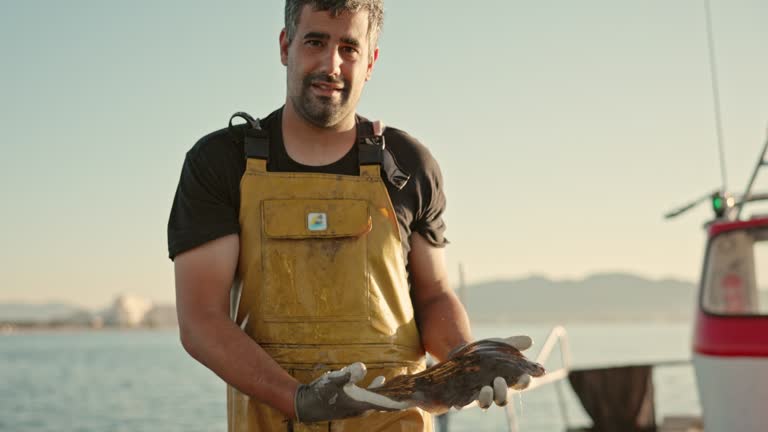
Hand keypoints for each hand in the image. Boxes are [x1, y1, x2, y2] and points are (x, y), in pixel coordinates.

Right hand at [294, 362, 409, 422]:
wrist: (306, 405)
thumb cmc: (320, 393)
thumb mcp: (334, 380)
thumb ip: (348, 374)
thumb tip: (363, 367)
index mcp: (362, 403)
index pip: (388, 404)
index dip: (403, 401)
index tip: (417, 399)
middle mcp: (363, 407)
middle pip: (387, 404)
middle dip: (400, 397)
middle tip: (415, 391)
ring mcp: (357, 406)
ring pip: (379, 401)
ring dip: (390, 394)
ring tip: (401, 385)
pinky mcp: (352, 403)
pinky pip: (371, 398)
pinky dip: (379, 390)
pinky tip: (379, 380)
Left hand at [449, 335, 533, 409]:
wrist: (463, 353)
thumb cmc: (488, 352)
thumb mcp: (501, 345)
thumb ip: (515, 343)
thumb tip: (529, 340)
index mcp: (507, 379)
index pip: (519, 385)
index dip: (524, 382)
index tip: (525, 377)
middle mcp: (494, 390)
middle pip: (502, 399)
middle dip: (502, 392)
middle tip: (499, 379)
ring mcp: (479, 394)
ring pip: (485, 403)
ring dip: (486, 398)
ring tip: (485, 388)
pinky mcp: (464, 395)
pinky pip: (463, 403)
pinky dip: (462, 403)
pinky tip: (461, 398)